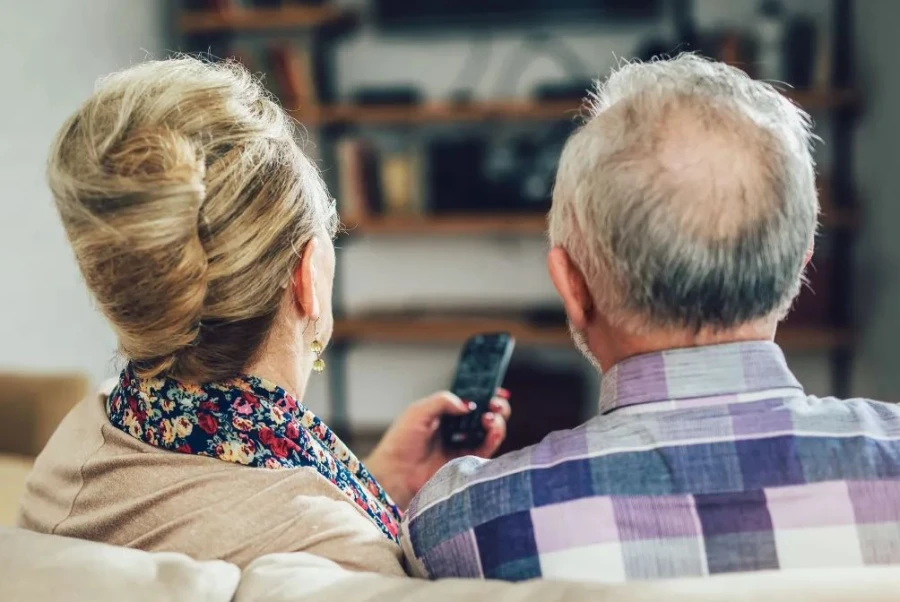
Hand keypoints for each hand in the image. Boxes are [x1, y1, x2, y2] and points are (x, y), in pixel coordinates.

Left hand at [365, 389, 510, 509]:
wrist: (396, 471)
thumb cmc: (402, 441)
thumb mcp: (419, 411)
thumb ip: (443, 401)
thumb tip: (468, 404)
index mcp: (446, 412)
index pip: (472, 399)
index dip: (486, 393)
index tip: (496, 389)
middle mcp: (458, 427)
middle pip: (486, 413)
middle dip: (496, 406)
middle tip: (495, 403)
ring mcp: (464, 444)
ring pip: (491, 430)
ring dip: (497, 421)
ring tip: (489, 418)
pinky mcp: (467, 460)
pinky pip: (487, 448)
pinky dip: (494, 438)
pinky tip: (492, 431)